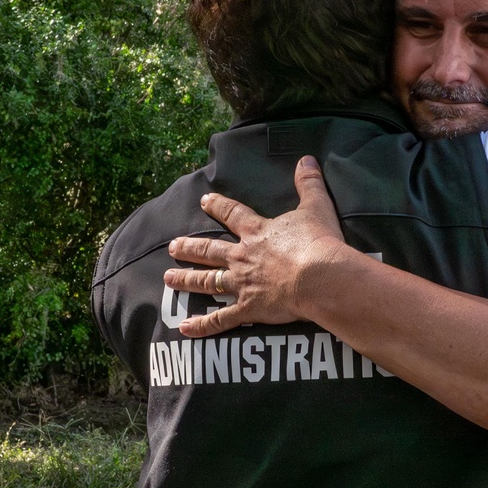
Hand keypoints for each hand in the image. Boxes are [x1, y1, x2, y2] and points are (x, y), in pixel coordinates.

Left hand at [163, 156, 347, 337]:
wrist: (320, 276)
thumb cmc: (319, 242)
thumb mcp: (316, 206)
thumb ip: (309, 183)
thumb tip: (307, 159)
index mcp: (257, 232)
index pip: (232, 214)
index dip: (218, 206)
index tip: (204, 201)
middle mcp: (243, 257)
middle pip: (209, 250)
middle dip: (189, 248)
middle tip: (172, 246)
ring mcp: (242, 284)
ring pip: (207, 281)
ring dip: (186, 280)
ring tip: (168, 279)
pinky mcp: (249, 308)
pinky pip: (221, 319)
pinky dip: (203, 325)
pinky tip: (185, 328)